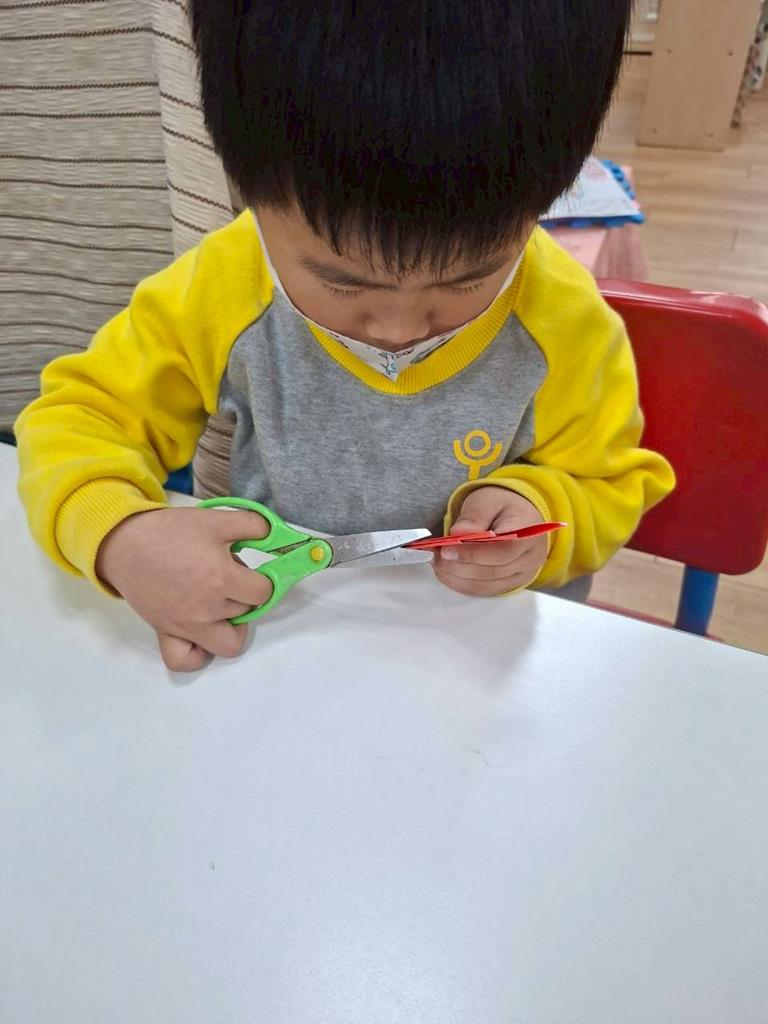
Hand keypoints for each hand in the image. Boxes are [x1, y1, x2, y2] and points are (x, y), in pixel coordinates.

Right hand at [96, 507, 272, 671]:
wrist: (126, 543)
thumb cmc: (170, 531)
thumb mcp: (215, 519)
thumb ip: (253, 525)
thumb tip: (275, 535)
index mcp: (221, 578)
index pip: (264, 592)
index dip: (263, 579)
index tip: (251, 571)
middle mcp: (206, 608)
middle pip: (247, 613)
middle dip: (244, 595)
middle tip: (229, 578)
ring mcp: (186, 625)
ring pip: (228, 644)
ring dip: (231, 626)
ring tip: (221, 605)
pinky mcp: (166, 634)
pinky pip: (186, 661)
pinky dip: (197, 654)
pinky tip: (201, 634)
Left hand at [434, 486, 546, 596]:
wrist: (517, 518)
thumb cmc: (503, 507)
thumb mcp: (488, 499)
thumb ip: (475, 515)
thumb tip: (459, 533)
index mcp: (530, 534)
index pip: (504, 550)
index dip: (473, 553)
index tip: (446, 550)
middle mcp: (530, 559)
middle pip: (492, 571)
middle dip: (458, 565)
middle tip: (433, 555)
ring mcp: (520, 576)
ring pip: (484, 585)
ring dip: (455, 576)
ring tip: (436, 561)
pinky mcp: (507, 585)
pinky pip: (481, 591)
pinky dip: (460, 583)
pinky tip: (446, 572)